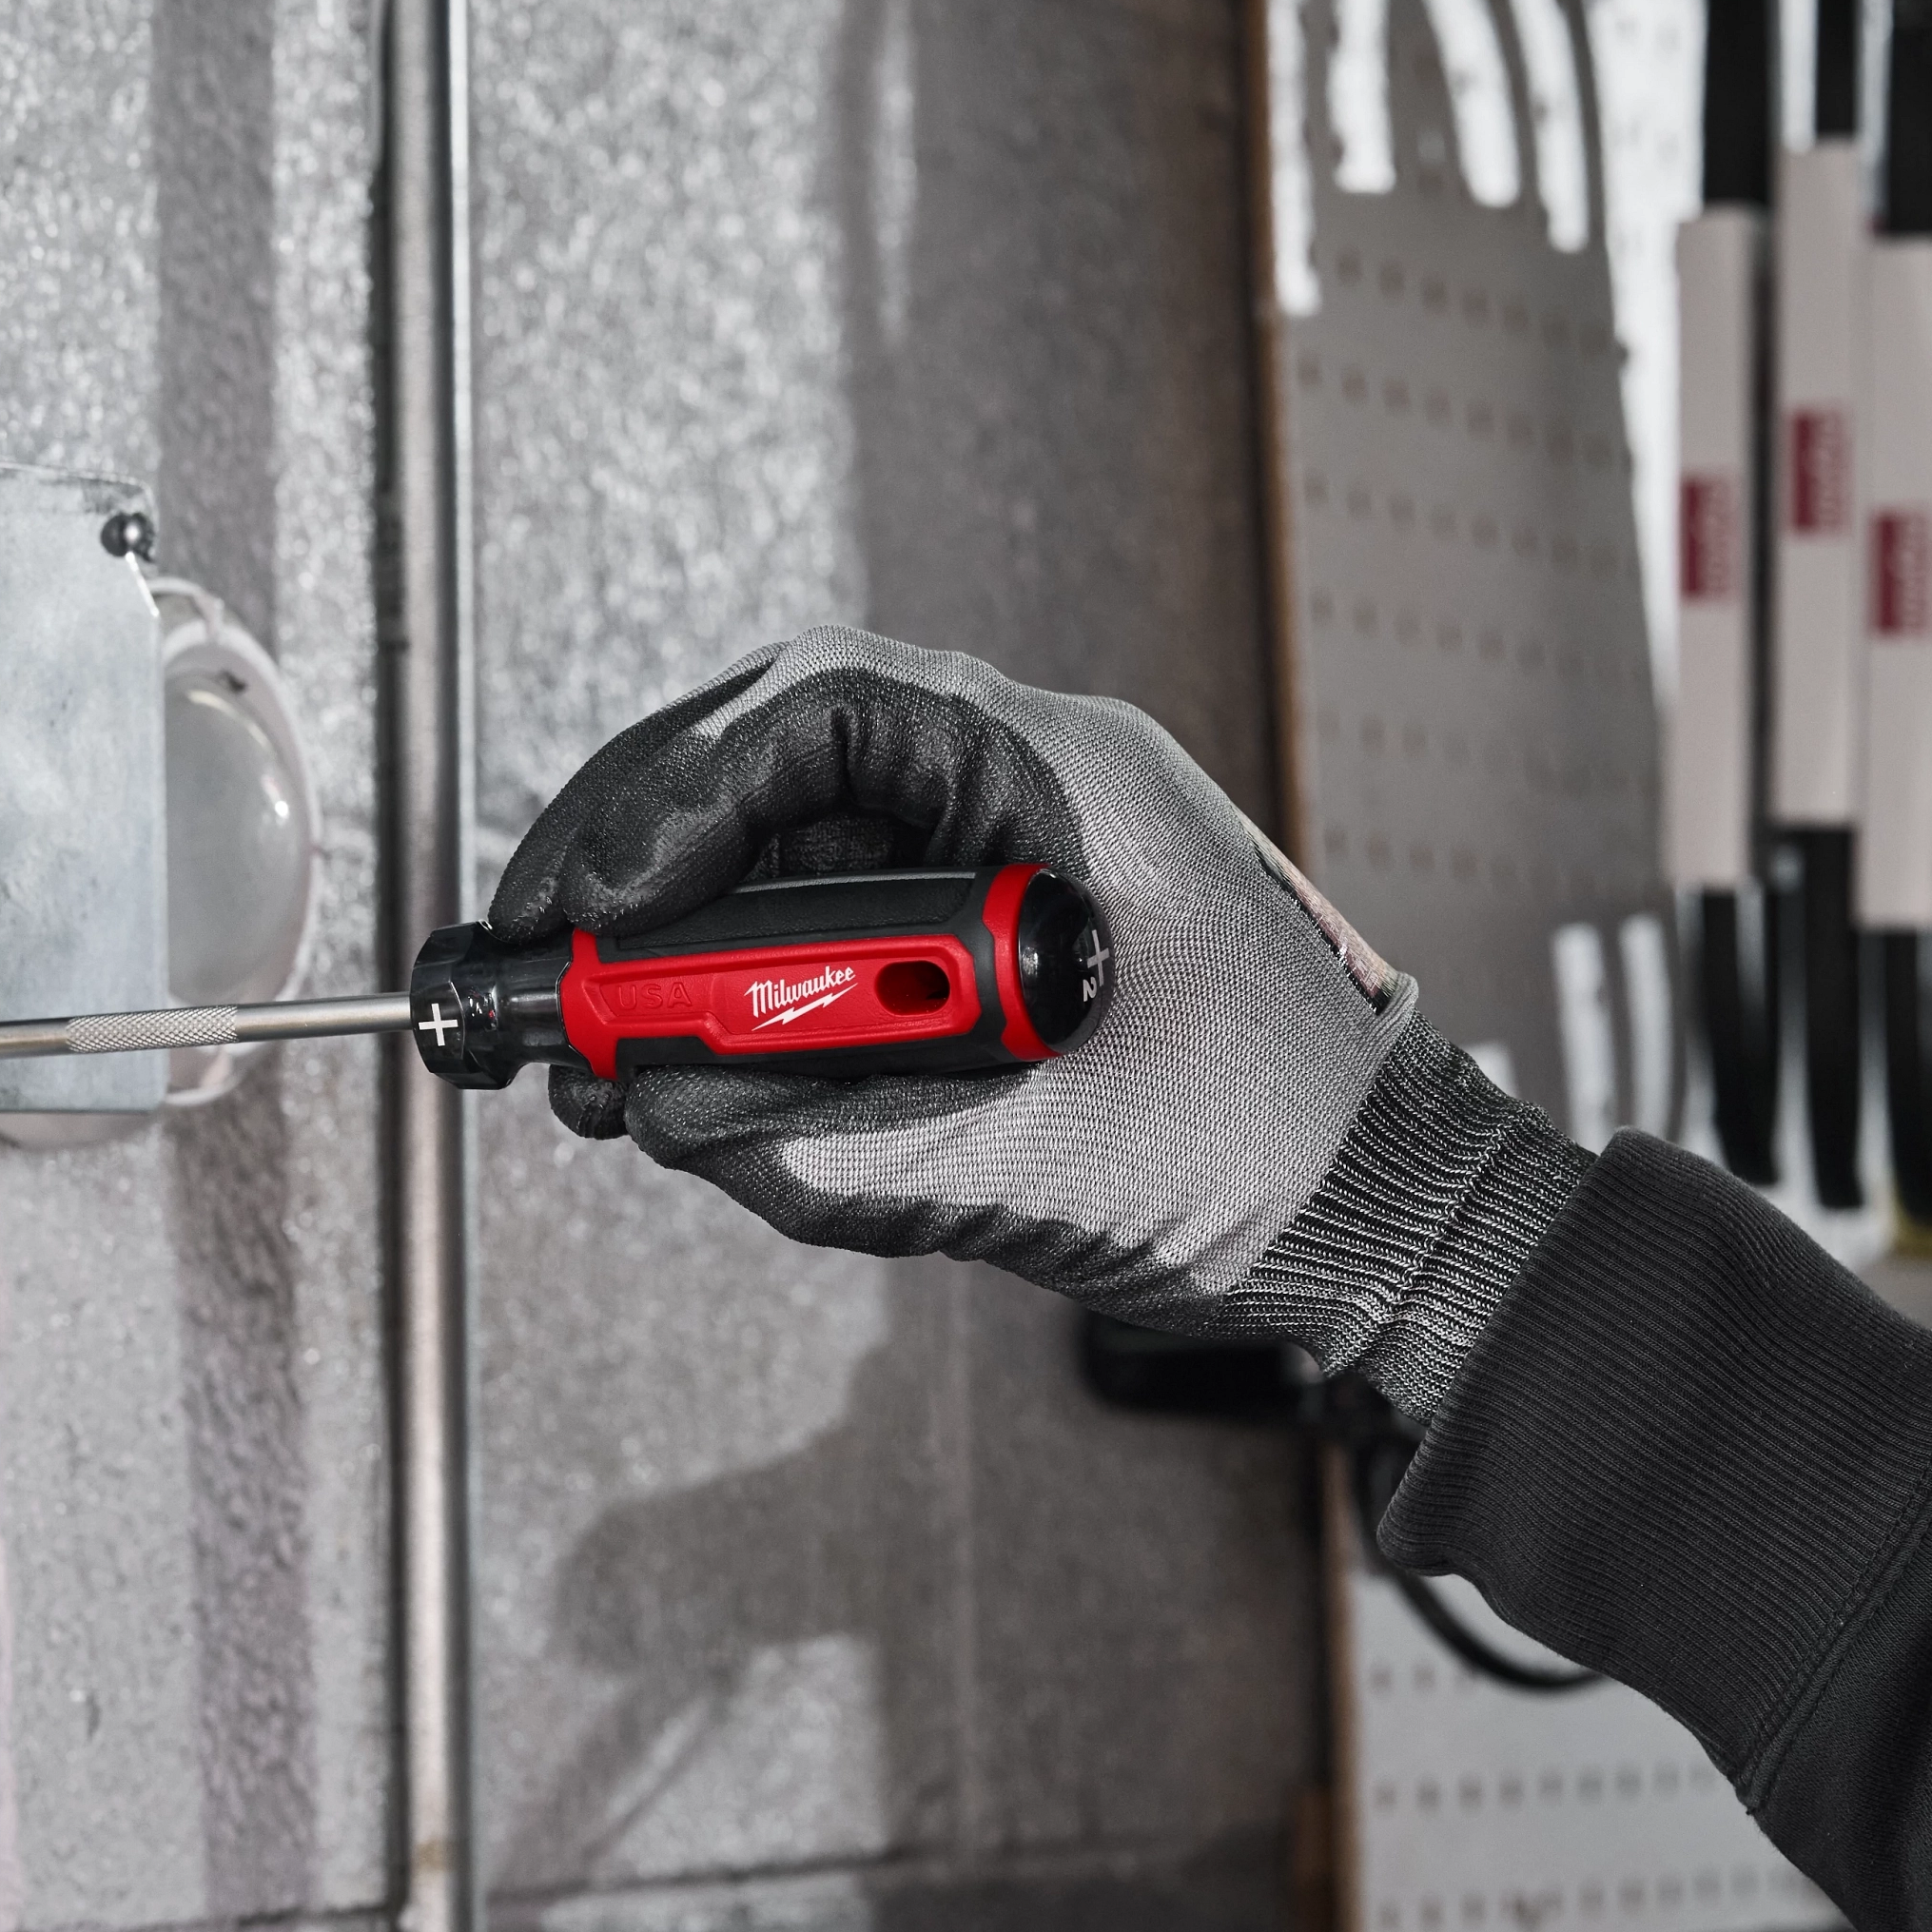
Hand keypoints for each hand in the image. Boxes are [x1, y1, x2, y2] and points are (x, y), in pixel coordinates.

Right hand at [486, 627, 1582, 1420]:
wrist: (1391, 1221)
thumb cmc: (1290, 1162)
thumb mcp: (1049, 1166)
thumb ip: (842, 1144)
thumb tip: (666, 1112)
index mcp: (1066, 780)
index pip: (827, 710)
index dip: (689, 792)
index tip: (610, 905)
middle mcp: (1017, 793)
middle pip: (771, 756)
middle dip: (633, 852)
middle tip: (540, 958)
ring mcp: (990, 863)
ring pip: (776, 846)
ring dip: (668, 933)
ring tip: (588, 1043)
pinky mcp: (968, 948)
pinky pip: (813, 933)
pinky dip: (728, 994)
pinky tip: (671, 1069)